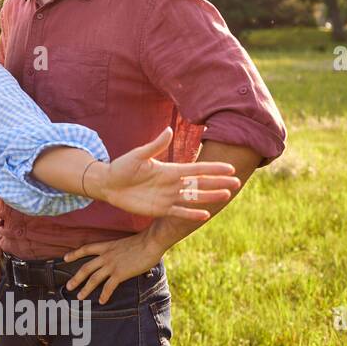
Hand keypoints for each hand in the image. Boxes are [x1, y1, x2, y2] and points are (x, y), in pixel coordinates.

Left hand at [63, 230, 164, 303]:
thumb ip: (118, 251)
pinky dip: (104, 295)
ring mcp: (112, 265)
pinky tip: (102, 301)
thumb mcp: (124, 243)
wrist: (151, 242)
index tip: (65, 258)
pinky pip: (109, 286)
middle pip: (85, 268)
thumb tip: (121, 256)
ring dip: (86, 289)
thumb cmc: (143, 241)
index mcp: (106, 246)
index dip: (74, 254)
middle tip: (68, 286)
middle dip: (76, 278)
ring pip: (94, 279)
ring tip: (80, 297)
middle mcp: (106, 256)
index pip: (85, 249)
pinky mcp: (120, 273)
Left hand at [94, 127, 239, 220]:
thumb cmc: (122, 167)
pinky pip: (178, 212)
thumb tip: (169, 130)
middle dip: (218, 183)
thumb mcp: (138, 155)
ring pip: (193, 198)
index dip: (212, 169)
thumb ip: (155, 146)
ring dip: (209, 197)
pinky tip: (204, 215)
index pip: (196, 169)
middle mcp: (173, 184)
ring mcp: (168, 197)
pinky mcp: (160, 209)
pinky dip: (191, 214)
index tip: (229, 167)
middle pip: (200, 183)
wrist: (108, 184)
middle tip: (237, 182)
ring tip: (226, 196)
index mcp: (170, 170)